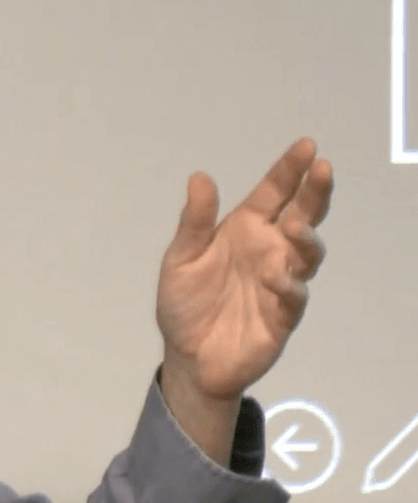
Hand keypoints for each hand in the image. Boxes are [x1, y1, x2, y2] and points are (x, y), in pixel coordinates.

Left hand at [155, 138, 332, 459]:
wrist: (187, 355)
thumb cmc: (185, 302)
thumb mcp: (180, 258)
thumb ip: (194, 222)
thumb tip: (200, 177)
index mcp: (244, 229)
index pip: (273, 193)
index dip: (289, 170)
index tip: (307, 147)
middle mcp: (269, 249)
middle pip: (302, 215)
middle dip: (314, 192)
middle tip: (322, 169)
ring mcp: (280, 280)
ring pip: (307, 253)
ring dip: (305, 237)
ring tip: (295, 224)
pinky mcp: (283, 313)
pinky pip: (294, 295)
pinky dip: (288, 284)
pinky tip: (275, 277)